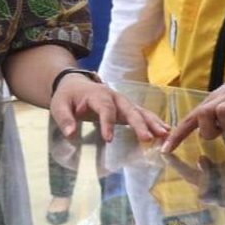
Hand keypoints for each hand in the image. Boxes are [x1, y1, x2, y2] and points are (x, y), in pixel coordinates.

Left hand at [50, 76, 168, 142]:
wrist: (75, 84)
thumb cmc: (68, 97)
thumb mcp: (59, 105)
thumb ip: (64, 119)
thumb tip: (71, 134)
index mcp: (97, 95)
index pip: (104, 108)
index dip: (106, 123)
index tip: (108, 139)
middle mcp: (114, 96)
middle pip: (129, 109)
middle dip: (139, 124)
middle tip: (147, 139)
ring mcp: (123, 102)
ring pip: (140, 111)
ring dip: (153, 122)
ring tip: (165, 134)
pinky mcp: (127, 108)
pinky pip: (142, 114)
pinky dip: (154, 122)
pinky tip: (165, 131)